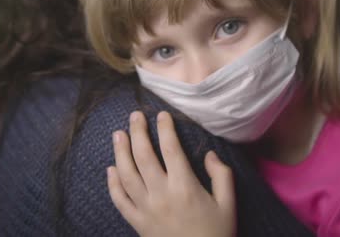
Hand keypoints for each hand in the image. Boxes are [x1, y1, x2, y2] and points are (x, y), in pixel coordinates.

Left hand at [107, 111, 235, 236]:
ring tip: (118, 134)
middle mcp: (161, 195)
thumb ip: (221, 175)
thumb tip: (209, 154)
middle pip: (143, 156)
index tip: (162, 114)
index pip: (171, 149)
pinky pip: (120, 200)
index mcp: (184, 187)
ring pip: (127, 175)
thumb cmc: (216, 234)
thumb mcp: (228, 204)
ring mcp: (145, 210)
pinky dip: (112, 183)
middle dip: (138, 132)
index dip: (165, 129)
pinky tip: (111, 169)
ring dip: (120, 152)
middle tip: (135, 116)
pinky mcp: (137, 223)